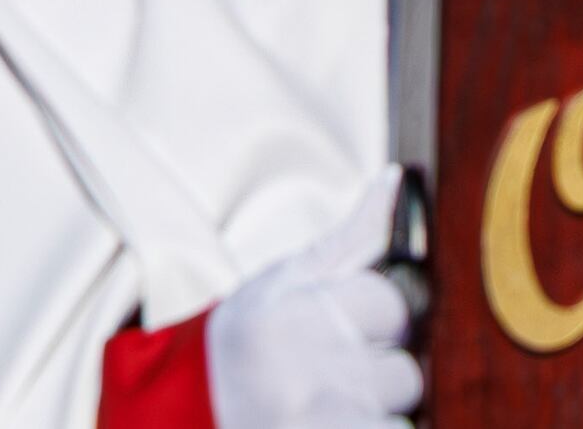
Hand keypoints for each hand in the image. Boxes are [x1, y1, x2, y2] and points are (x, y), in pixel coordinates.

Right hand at [209, 171, 420, 428]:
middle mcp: (308, 379)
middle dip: (379, 376)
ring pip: (399, 415)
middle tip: (328, 381)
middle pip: (404, 371)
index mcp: (297, 318)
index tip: (350, 332)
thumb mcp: (278, 287)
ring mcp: (320, 425)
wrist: (178, 423)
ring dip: (376, 415)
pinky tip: (335, 424)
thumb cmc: (236, 353)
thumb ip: (349, 239)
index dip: (380, 321)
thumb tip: (395, 179)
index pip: (395, 306)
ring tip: (327, 411)